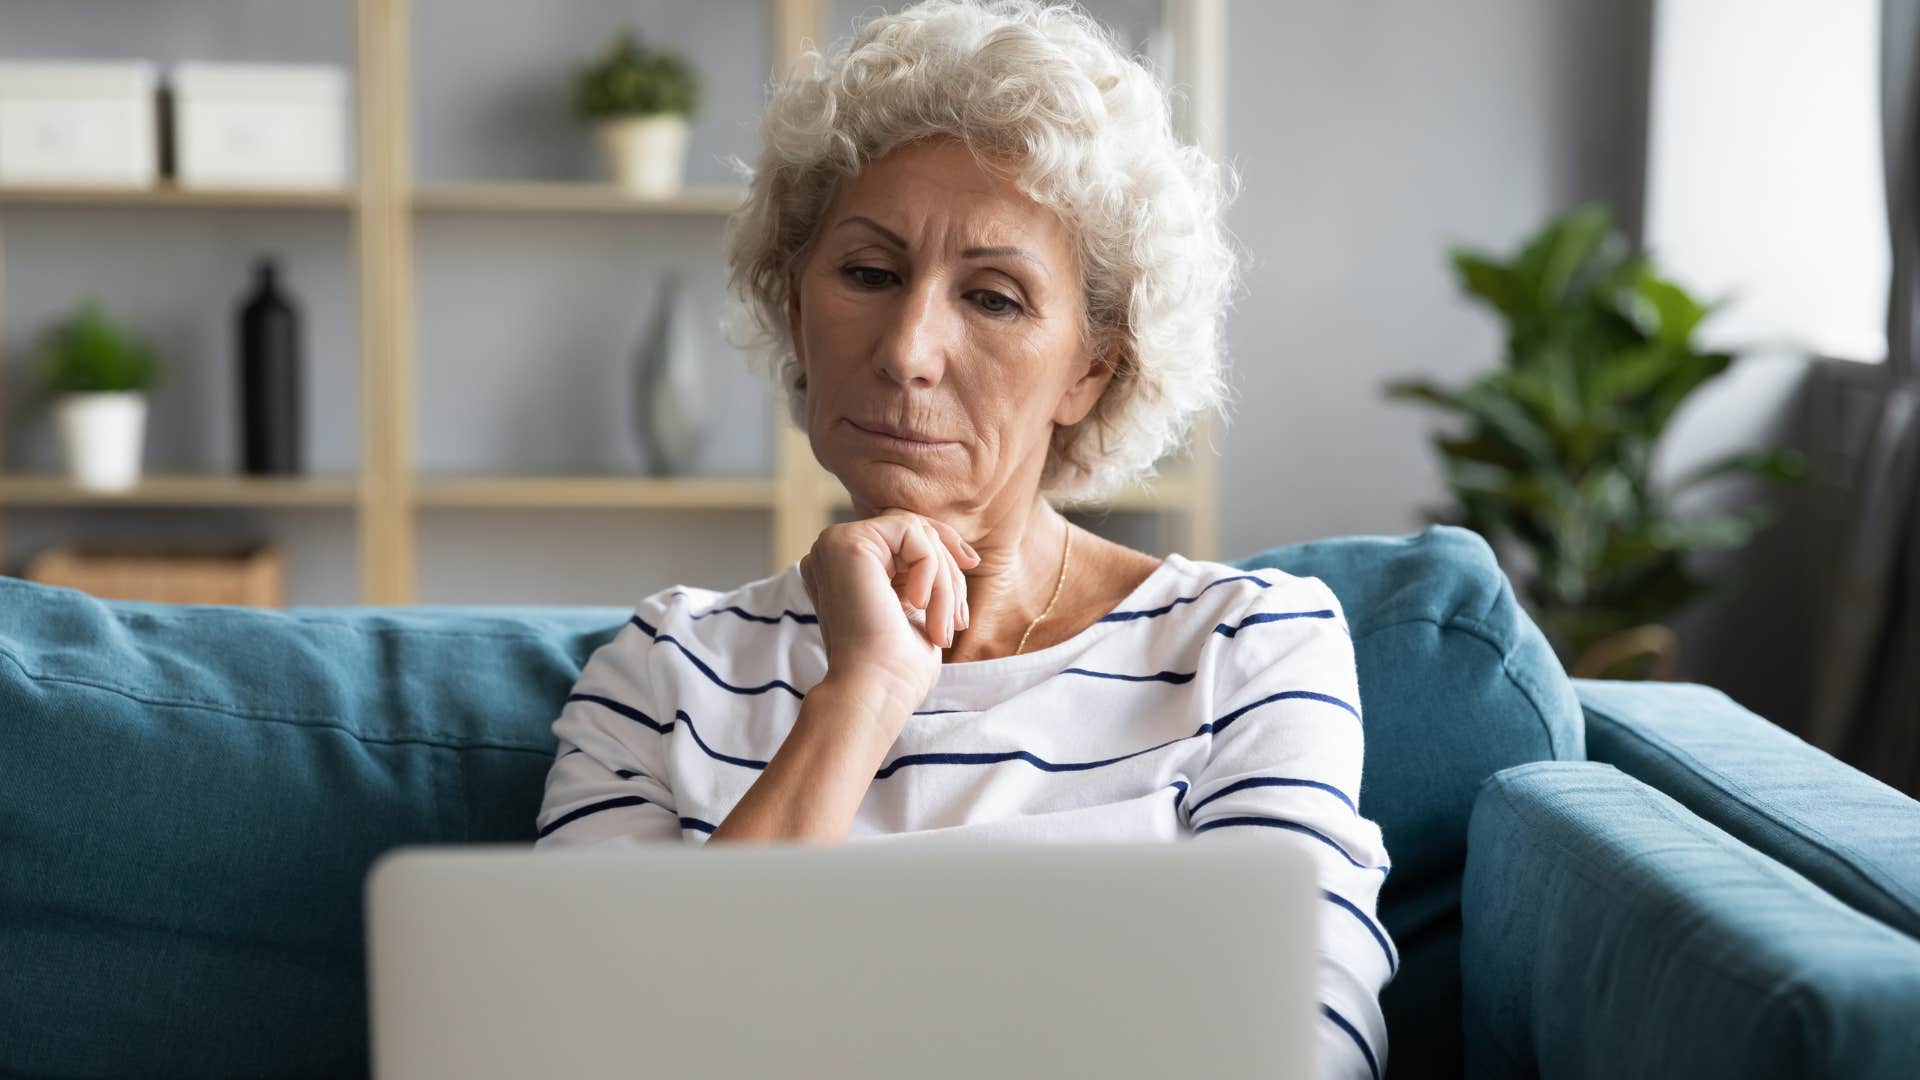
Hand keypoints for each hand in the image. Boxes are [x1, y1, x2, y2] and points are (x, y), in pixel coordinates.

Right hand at [798, 508, 978, 723]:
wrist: (873, 692)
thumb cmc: (896, 667)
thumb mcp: (917, 610)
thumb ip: (923, 575)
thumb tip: (959, 551)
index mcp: (844, 568)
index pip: (901, 534)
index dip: (941, 546)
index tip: (971, 563)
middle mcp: (833, 551)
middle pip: (912, 529)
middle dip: (948, 569)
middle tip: (958, 618)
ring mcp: (834, 544)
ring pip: (915, 530)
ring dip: (944, 579)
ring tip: (944, 624)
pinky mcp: (845, 542)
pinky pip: (910, 531)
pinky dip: (931, 569)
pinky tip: (919, 605)